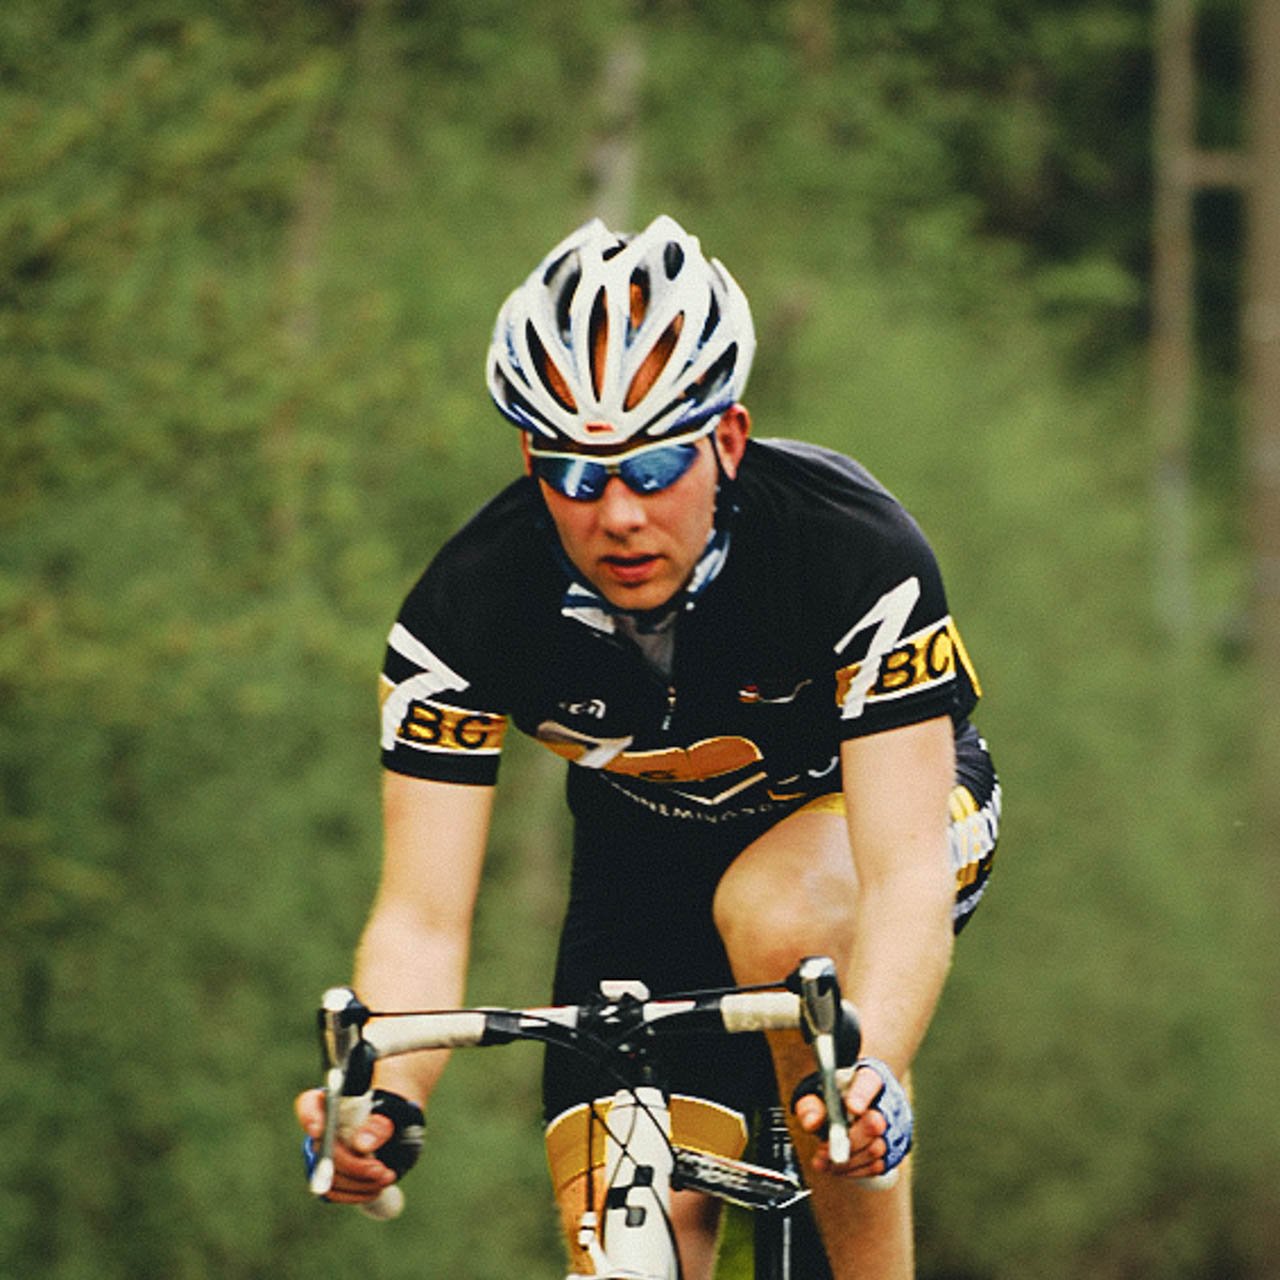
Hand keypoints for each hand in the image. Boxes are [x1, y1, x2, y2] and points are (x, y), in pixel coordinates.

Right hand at [295, 1088, 398, 1204]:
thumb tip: (362, 1145)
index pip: (309, 1104)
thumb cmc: (395, 1111)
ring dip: (357, 1183)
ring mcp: (325, 1154)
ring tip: (386, 1178)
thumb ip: (380, 1122)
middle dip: (350, 1164)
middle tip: (379, 1170)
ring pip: (327, 1175)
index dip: (309, 1117)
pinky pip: (333, 1192)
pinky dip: (355, 1194)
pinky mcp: (332, 1175)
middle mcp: (322, 1128)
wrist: (403, 1129)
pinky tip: (376, 1189)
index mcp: (334, 1101)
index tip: (319, 1130)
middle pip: (321, 1149)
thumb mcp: (395, 1110)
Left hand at [792, 1059, 912, 1177]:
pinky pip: (878, 1166)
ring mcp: (896, 1127)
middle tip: (823, 1148)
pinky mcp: (896, 1150)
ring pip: (876, 1149)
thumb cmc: (839, 1096)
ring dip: (848, 1160)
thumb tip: (812, 1123)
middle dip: (847, 1141)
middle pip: (876, 1123)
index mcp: (870, 1076)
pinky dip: (855, 1170)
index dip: (861, 1095)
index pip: (869, 1081)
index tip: (852, 1107)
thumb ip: (812, 1105)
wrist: (858, 1101)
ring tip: (825, 1159)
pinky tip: (837, 1167)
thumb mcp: (820, 1094)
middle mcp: (889, 1101)